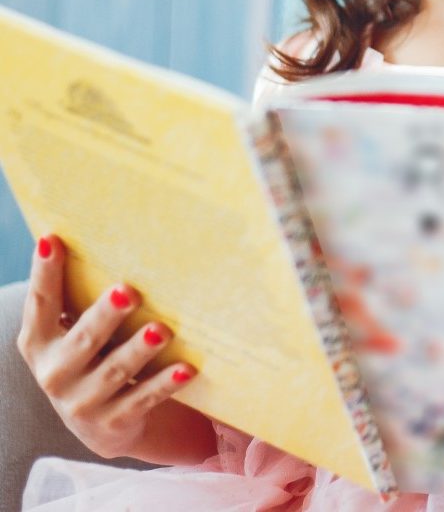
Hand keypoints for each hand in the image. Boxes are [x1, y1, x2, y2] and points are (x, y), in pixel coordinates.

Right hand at [17, 235, 198, 460]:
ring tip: (161, 331)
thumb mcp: (75, 332)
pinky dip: (165, 383)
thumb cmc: (93, 357)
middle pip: (83, 340)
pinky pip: (143, 398)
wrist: (104, 424)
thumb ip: (79, 298)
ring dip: (138, 351)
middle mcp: (55, 374)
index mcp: (40, 343)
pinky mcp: (114, 423)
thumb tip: (108, 234)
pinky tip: (187, 368)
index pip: (40, 303)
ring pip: (115, 372)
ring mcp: (83, 402)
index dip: (44, 273)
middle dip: (105, 316)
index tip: (53, 240)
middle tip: (129, 291)